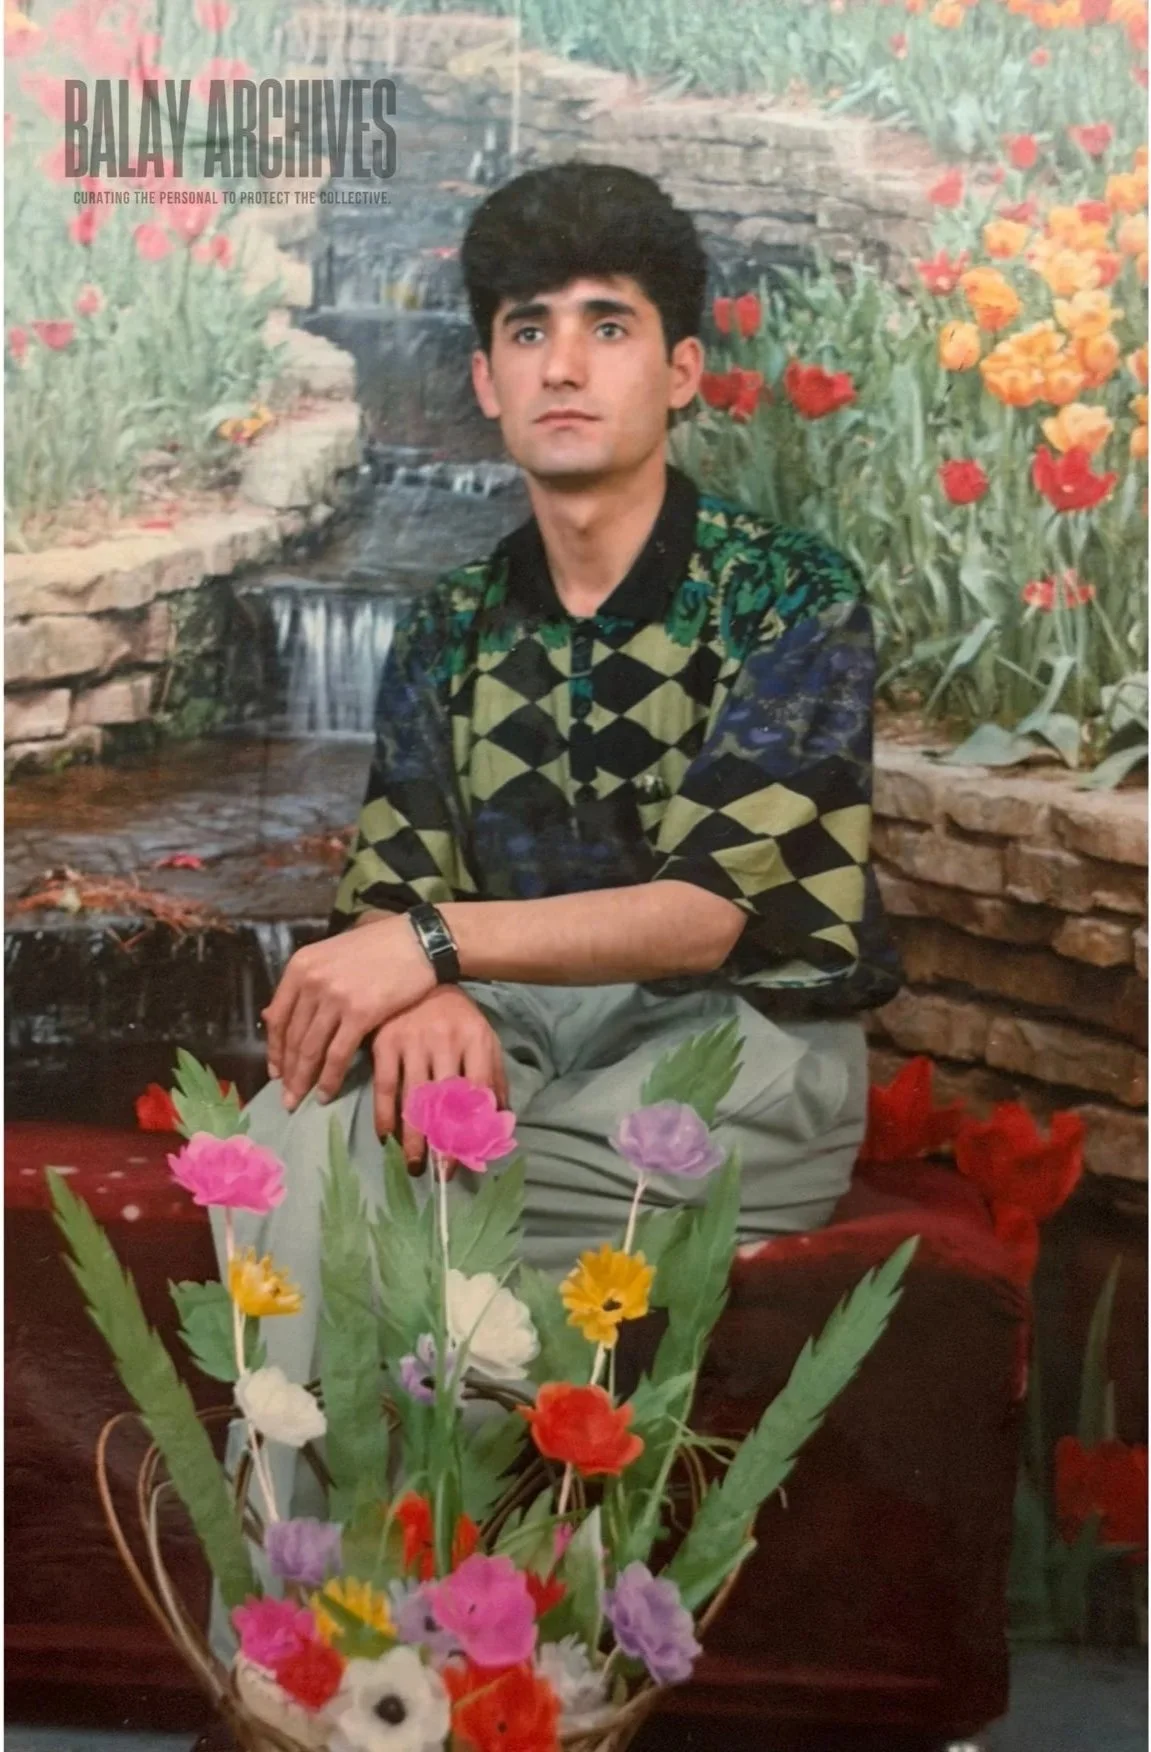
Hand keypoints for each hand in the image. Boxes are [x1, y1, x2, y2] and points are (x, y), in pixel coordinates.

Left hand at [264, 914, 435, 1110]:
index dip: (274, 1049)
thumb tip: (274, 1015)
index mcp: (300, 966)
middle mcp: (312, 981)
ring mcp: (335, 997)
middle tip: (287, 1097)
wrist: (417, 940)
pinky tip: (327, 1093)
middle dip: (288, 1072)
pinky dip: (330, 1078)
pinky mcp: (360, 1013)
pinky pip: (337, 1054)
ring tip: (300, 1101)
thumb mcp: (331, 957)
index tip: (276, 1072)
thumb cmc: (378, 947)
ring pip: (310, 1049)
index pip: (277, 1017)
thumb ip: (306, 983)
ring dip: (303, 1080)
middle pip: (292, 1037)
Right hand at [370, 986, 509, 1175]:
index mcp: (477, 1042)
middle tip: (440, 1173)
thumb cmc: (456, 1014)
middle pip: (446, 1102)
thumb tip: (502, 1121)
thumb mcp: (483, 1038)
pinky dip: (383, 1114)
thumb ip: (494, 1077)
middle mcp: (446, 1043)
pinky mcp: (385, 1042)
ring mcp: (413, 1042)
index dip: (474, 1129)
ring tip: (413, 1164)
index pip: (478, 1093)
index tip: (470, 1159)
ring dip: (413, 1136)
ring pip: (414, 1098)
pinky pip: (384, 1086)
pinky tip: (385, 1137)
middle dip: (443, 1141)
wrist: (420, 968)